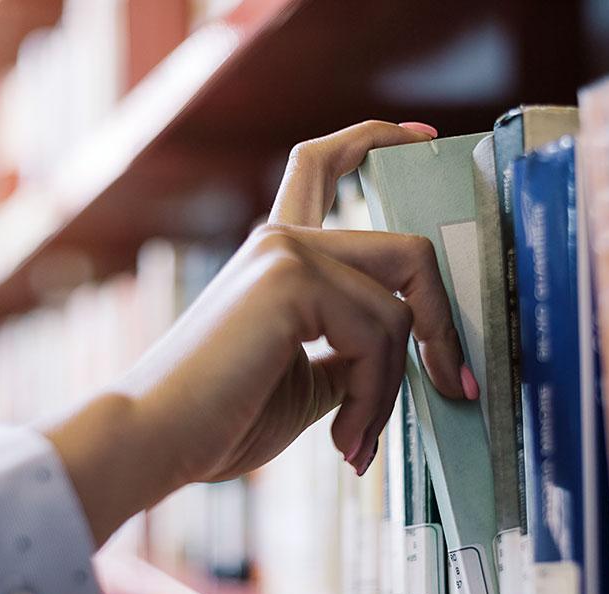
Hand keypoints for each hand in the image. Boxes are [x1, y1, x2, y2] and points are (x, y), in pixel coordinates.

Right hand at [45, 121, 470, 546]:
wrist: (154, 442)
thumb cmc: (219, 421)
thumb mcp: (307, 382)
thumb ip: (353, 354)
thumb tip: (410, 357)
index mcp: (278, 254)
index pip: (325, 163)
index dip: (378, 139)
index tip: (424, 136)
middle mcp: (282, 238)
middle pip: (407, 252)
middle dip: (443, 325)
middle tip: (453, 385)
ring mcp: (286, 251)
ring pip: (400, 309)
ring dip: (393, 389)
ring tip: (357, 440)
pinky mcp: (291, 278)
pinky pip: (380, 335)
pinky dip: (375, 397)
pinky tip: (343, 438)